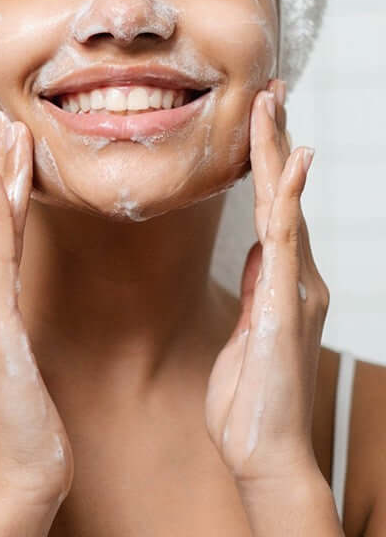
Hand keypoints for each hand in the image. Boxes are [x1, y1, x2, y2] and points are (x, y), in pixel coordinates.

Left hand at [205, 78, 328, 487]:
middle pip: (279, 193)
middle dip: (274, 141)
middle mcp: (293, 275)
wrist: (263, 450)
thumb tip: (260, 249)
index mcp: (279, 279)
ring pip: (283, 202)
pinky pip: (286, 237)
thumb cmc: (252, 398)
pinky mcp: (285, 301)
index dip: (264, 162)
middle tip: (270, 91)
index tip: (259, 120)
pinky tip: (291, 161)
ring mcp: (293, 285)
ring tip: (273, 103)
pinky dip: (287, 196)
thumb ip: (259, 287)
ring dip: (277, 151)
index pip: (271, 206)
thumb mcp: (248, 329)